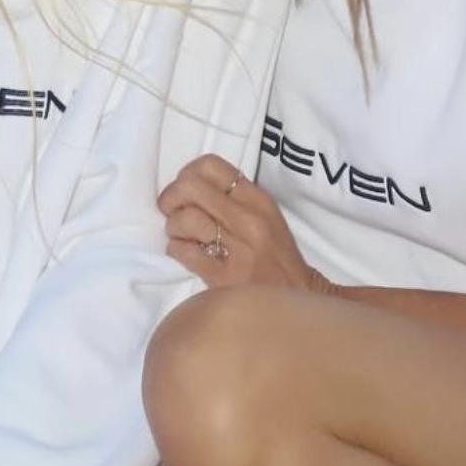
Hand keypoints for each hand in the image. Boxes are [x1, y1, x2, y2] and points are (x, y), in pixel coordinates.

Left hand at [158, 154, 335, 294]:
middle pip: (190, 186)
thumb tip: (194, 184)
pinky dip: (176, 249)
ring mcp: (236, 249)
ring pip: (184, 218)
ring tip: (180, 235)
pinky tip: (184, 252)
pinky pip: (184, 252)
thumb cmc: (276, 256)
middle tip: (171, 210)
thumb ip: (235, 197)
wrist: (294, 299)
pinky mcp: (223, 278)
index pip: (211, 166)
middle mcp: (247, 219)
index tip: (185, 189)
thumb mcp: (266, 215)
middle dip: (171, 197)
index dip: (188, 173)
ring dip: (173, 227)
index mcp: (257, 200)